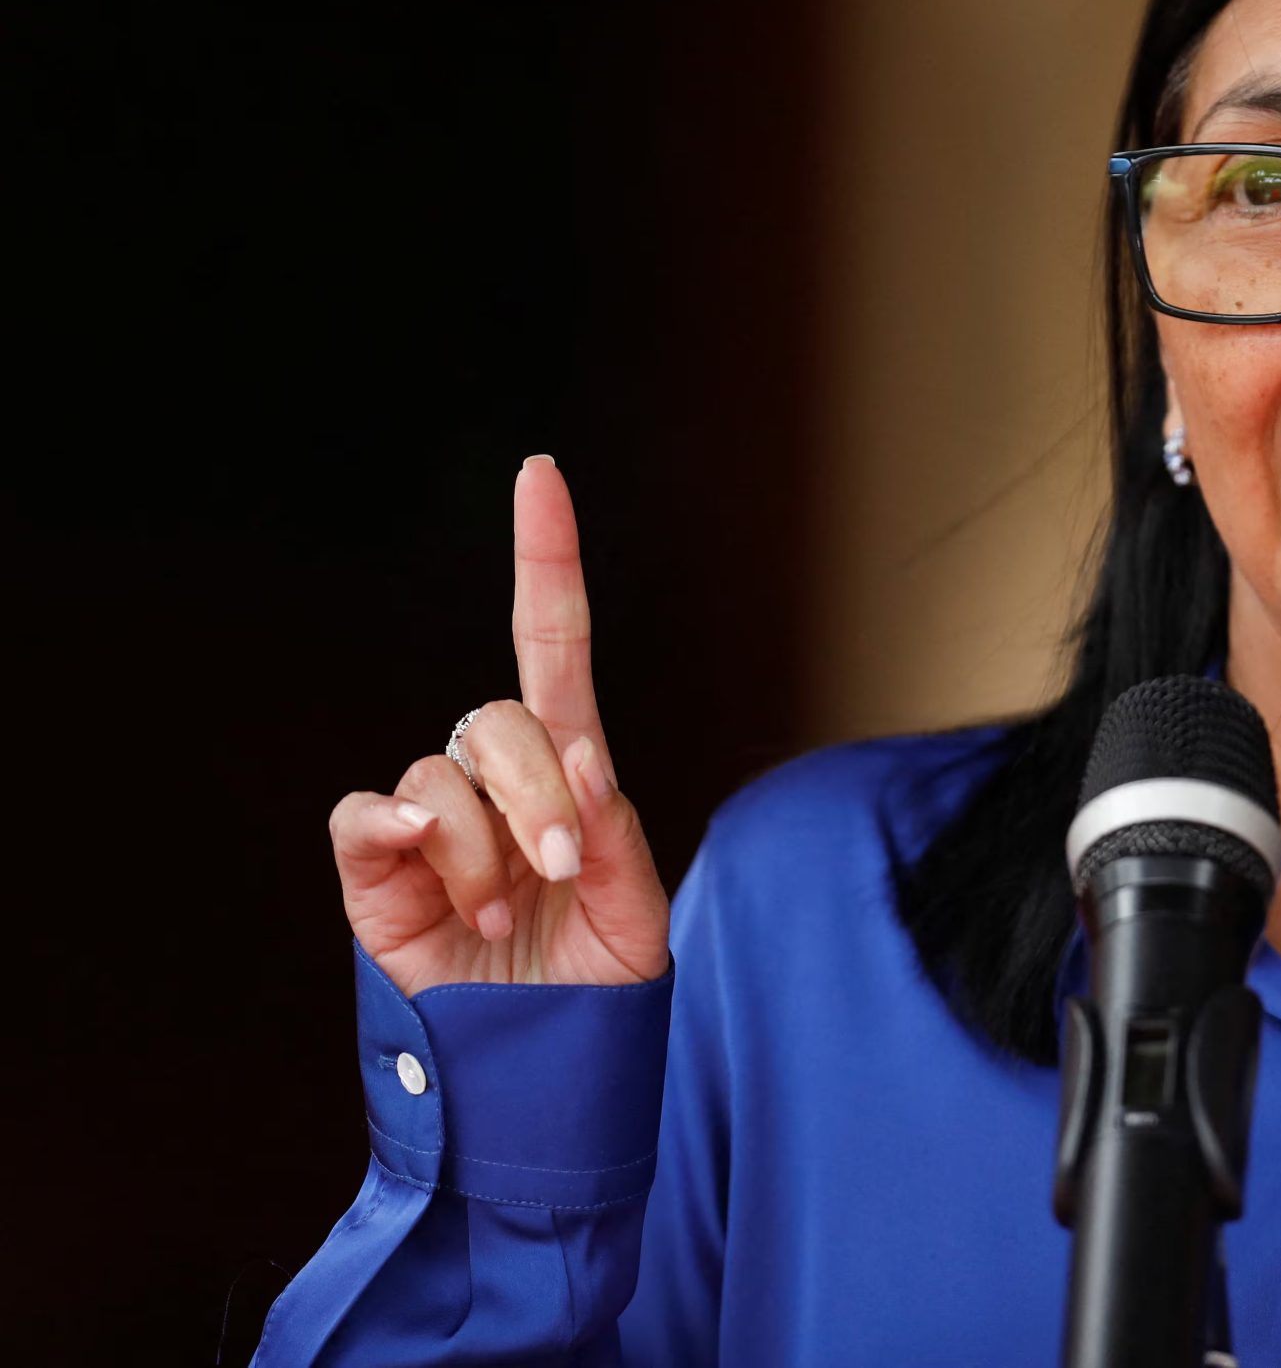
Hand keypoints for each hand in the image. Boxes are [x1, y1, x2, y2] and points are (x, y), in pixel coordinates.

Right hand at [329, 456, 669, 994]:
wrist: (536, 1077)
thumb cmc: (593, 994)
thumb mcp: (637, 919)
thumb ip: (618, 837)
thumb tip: (578, 758)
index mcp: (569, 773)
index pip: (554, 645)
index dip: (545, 560)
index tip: (539, 473)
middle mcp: (495, 781)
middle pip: (504, 717)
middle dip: (540, 792)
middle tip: (561, 871)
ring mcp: (432, 823)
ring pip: (445, 770)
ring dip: (487, 843)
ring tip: (502, 913)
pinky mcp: (377, 869)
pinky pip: (372, 813)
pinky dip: (406, 829)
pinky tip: (435, 865)